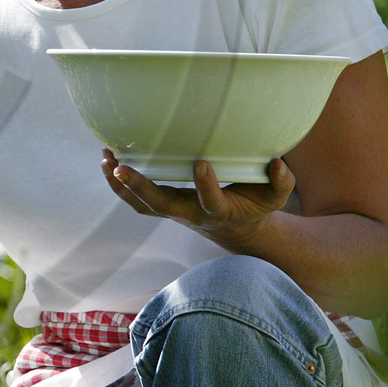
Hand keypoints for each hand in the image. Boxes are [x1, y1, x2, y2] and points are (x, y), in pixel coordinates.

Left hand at [100, 147, 295, 250]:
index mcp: (218, 211)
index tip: (202, 163)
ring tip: (106, 159)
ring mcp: (172, 212)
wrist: (236, 228)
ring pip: (140, 205)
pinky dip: (118, 185)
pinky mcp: (161, 206)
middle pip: (159, 205)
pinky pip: (134, 201)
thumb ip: (281, 181)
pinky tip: (108, 162)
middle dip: (140, 187)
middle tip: (122, 167)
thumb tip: (278, 164)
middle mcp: (190, 214)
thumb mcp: (274, 196)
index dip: (205, 186)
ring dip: (120, 185)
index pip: (210, 201)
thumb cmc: (254, 206)